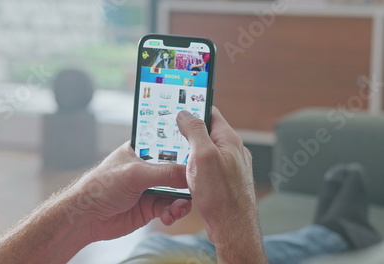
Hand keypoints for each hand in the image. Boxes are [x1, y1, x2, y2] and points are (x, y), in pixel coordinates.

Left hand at [70, 142, 190, 241]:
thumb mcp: (135, 174)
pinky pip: (171, 207)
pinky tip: (169, 216)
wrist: (87, 217)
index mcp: (143, 150)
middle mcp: (149, 167)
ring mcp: (151, 187)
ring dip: (182, 200)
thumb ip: (164, 173)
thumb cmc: (102, 186)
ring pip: (178, 191)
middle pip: (178, 169)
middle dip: (188, 179)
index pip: (169, 144)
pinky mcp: (151, 207)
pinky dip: (173, 212)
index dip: (185, 148)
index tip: (201, 153)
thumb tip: (190, 174)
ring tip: (178, 208)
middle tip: (196, 187)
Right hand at [176, 107, 265, 262]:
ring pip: (204, 152)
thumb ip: (195, 131)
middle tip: (169, 134)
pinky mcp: (224, 182)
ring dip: (189, 153)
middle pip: (206, 132)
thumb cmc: (221, 195)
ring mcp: (229, 167)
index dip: (193, 107)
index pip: (210, 113)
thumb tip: (185, 113)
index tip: (177, 106)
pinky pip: (206, 168)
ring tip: (174, 158)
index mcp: (229, 140)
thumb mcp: (203, 156)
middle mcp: (232, 151)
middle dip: (187, 133)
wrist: (233, 228)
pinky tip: (184, 176)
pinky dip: (194, 169)